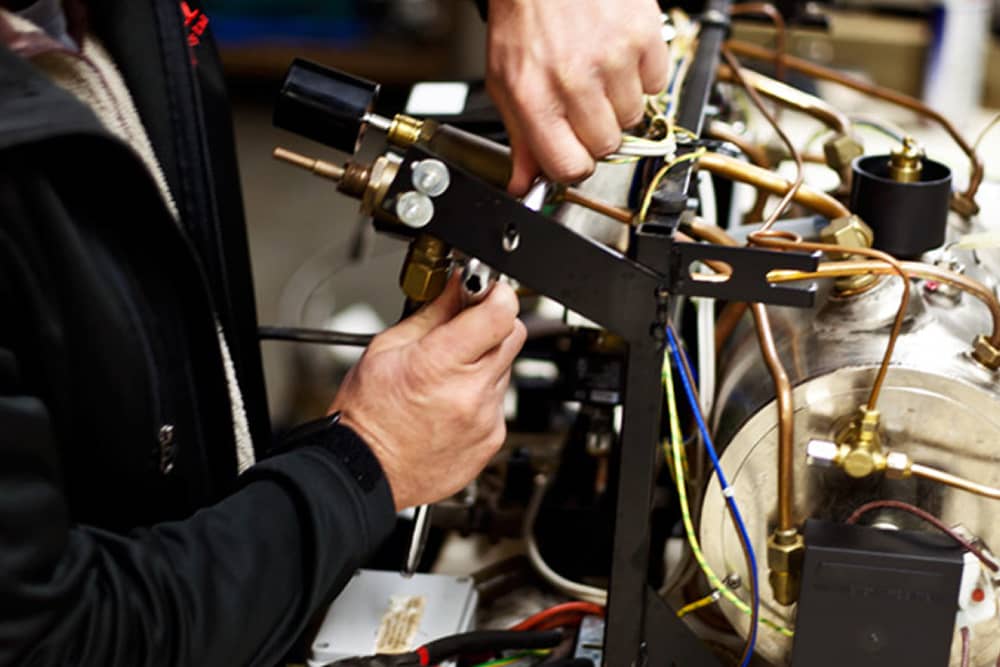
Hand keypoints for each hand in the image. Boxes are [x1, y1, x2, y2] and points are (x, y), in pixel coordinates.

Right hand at [329, 275, 525, 509]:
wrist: (365, 472)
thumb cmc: (367, 416)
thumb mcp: (387, 349)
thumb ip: (432, 313)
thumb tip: (458, 288)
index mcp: (441, 363)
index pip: (500, 312)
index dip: (497, 295)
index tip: (486, 292)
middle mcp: (471, 392)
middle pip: (512, 336)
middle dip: (491, 326)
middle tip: (462, 332)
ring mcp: (486, 419)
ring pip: (505, 369)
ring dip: (483, 364)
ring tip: (446, 377)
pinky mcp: (492, 439)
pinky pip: (499, 402)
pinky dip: (481, 396)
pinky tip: (450, 403)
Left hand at [485, 0, 668, 194]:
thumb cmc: (525, 15)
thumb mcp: (506, 78)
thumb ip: (520, 136)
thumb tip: (525, 184)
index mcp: (533, 97)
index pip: (569, 167)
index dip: (574, 164)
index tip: (574, 152)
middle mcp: (573, 80)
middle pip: (606, 147)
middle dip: (597, 130)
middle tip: (584, 102)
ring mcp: (612, 59)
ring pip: (633, 118)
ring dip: (620, 102)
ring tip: (599, 71)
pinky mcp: (642, 38)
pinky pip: (656, 85)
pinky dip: (641, 75)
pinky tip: (618, 54)